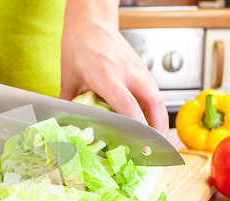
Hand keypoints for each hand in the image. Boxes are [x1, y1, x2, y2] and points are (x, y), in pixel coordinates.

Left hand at [60, 0, 168, 137]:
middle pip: (153, 101)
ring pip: (158, 98)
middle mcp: (126, 71)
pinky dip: (157, 110)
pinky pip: (154, 92)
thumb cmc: (79, 46)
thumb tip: (68, 127)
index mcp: (104, 74)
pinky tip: (152, 123)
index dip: (135, 125)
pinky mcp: (143, 69)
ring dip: (161, 121)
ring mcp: (138, 69)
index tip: (137, 143)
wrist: (91, 21)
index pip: (126, 103)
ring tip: (157, 141)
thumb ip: (70, 105)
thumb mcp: (68, 78)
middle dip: (158, 128)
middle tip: (156, 149)